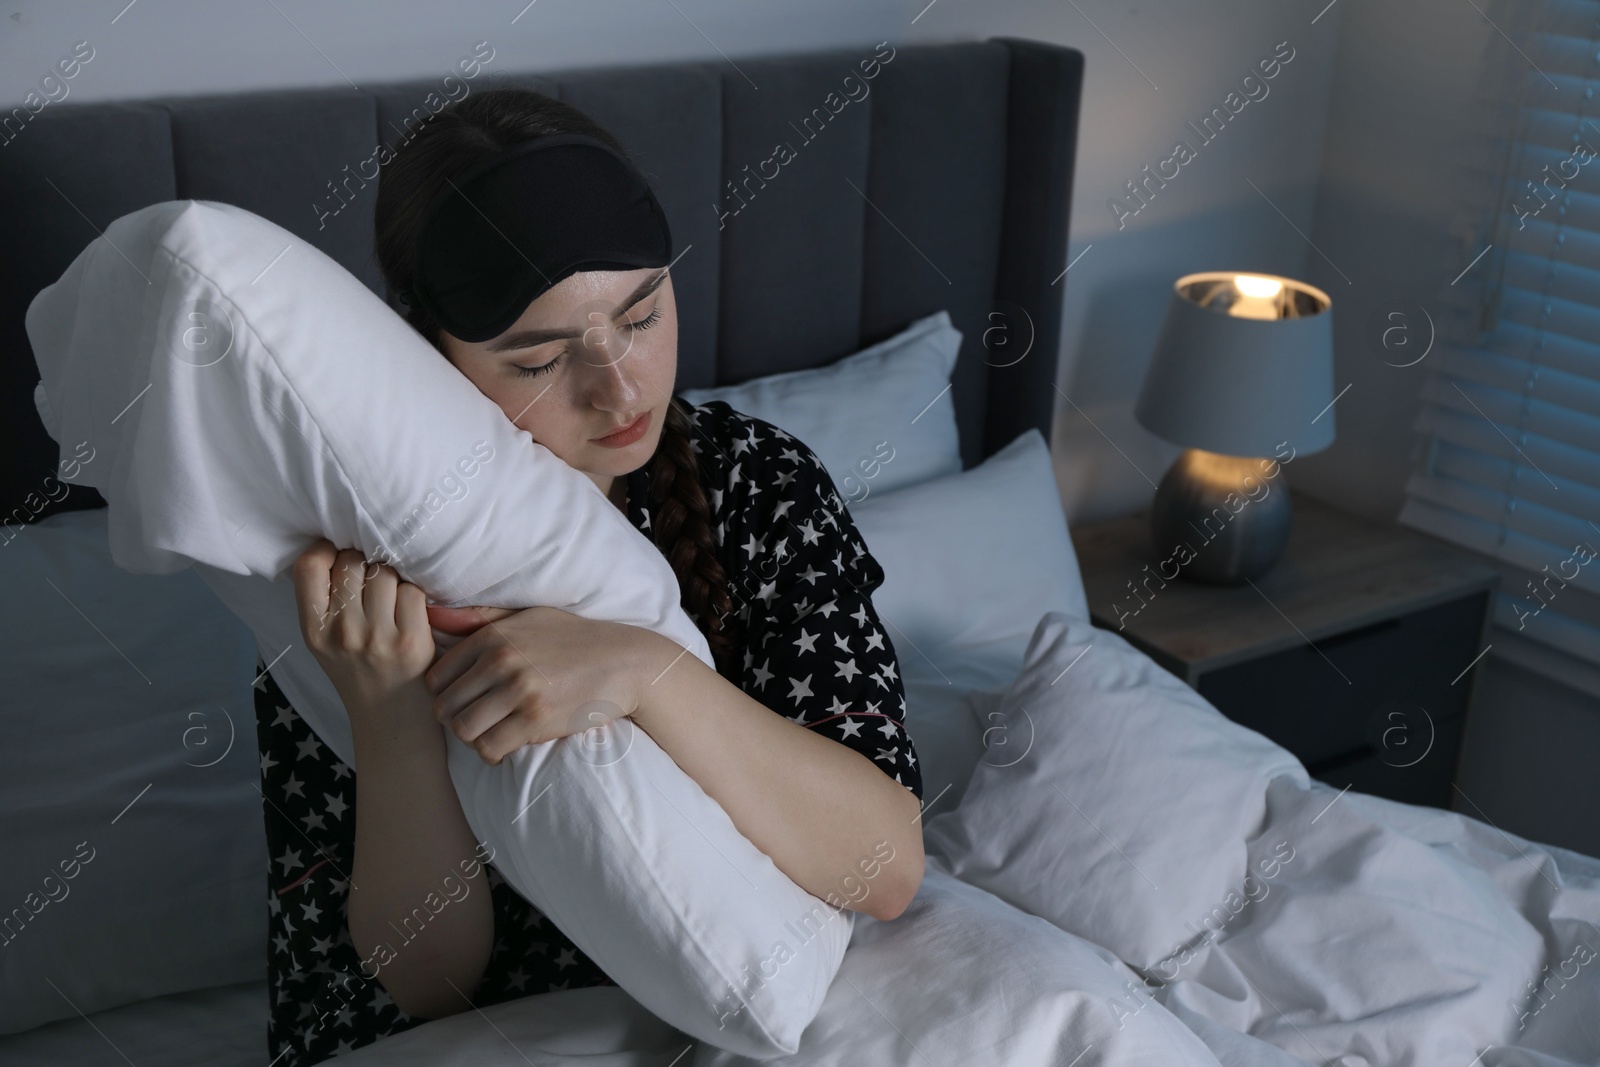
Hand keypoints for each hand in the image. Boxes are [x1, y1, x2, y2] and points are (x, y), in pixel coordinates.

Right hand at [291, 540, 434, 709]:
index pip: (309, 566)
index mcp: (313, 631)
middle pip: (353, 562)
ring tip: (391, 601)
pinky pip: (412, 590)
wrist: (392, 722)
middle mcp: (342, 633)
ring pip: (385, 572)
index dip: (327, 550)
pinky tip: (410, 614)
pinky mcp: (411, 640)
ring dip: (392, 579)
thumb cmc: (359, 673)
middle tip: (372, 584)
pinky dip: (414, 596)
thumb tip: (335, 546)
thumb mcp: (324, 644)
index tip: (339, 556)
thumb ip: (324, 602)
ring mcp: (377, 637)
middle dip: (365, 564)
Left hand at [422, 605, 666, 765]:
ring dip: (473, 738)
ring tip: (490, 733)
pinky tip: (506, 745)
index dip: (445, 694)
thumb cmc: (575, 639)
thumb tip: (431, 614)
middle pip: (444, 707)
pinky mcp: (537, 719)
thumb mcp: (528, 617)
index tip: (465, 700)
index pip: (436, 677)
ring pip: (463, 730)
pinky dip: (492, 753)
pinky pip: (491, 748)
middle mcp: (501, 661)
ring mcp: (519, 691)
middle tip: (476, 721)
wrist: (626, 662)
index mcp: (493, 636)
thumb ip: (480, 618)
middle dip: (455, 719)